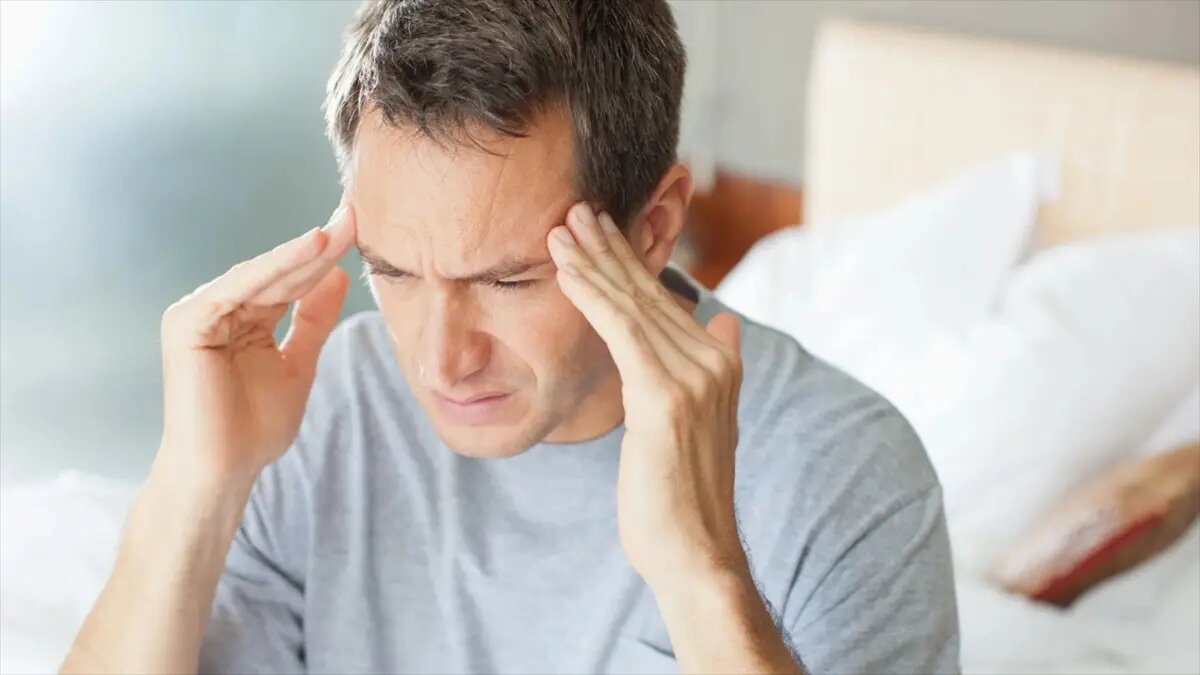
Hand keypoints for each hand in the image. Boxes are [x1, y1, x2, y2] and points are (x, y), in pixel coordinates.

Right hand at [155, 199, 355, 491]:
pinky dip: (276, 267)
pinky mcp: (188, 322)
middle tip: (356, 212)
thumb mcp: (298, 364)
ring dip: (303, 251)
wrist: (223, 472)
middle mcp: (218, 309)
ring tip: (341, 228)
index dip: (326, 256)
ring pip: (261, 275)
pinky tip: (311, 249)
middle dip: (320, 244)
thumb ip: (314, 320)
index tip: (362, 228)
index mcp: (242, 318)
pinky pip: (240, 288)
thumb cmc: (254, 429)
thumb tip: (337, 277)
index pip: (291, 281)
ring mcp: (199, 313)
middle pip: (279, 272)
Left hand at [546, 202, 747, 591]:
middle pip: (649, 293)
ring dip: (591, 262)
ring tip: (560, 230)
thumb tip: (724, 322)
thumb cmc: (683, 496)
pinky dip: (591, 296)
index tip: (597, 231)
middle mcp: (715, 360)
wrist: (696, 554)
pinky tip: (565, 271)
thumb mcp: (702, 423)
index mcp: (721, 363)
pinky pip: (620, 332)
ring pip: (632, 305)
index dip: (629, 262)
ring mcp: (694, 377)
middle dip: (607, 248)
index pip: (665, 300)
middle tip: (573, 210)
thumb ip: (705, 368)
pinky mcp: (664, 397)